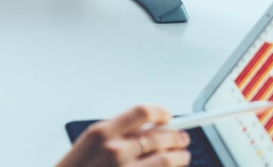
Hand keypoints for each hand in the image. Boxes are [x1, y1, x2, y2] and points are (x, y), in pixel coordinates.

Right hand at [56, 106, 190, 166]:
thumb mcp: (89, 143)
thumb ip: (116, 132)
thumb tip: (146, 126)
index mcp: (102, 132)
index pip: (142, 112)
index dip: (160, 112)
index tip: (167, 115)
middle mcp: (115, 150)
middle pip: (158, 136)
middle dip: (175, 136)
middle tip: (182, 137)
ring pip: (165, 159)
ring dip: (179, 156)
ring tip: (183, 155)